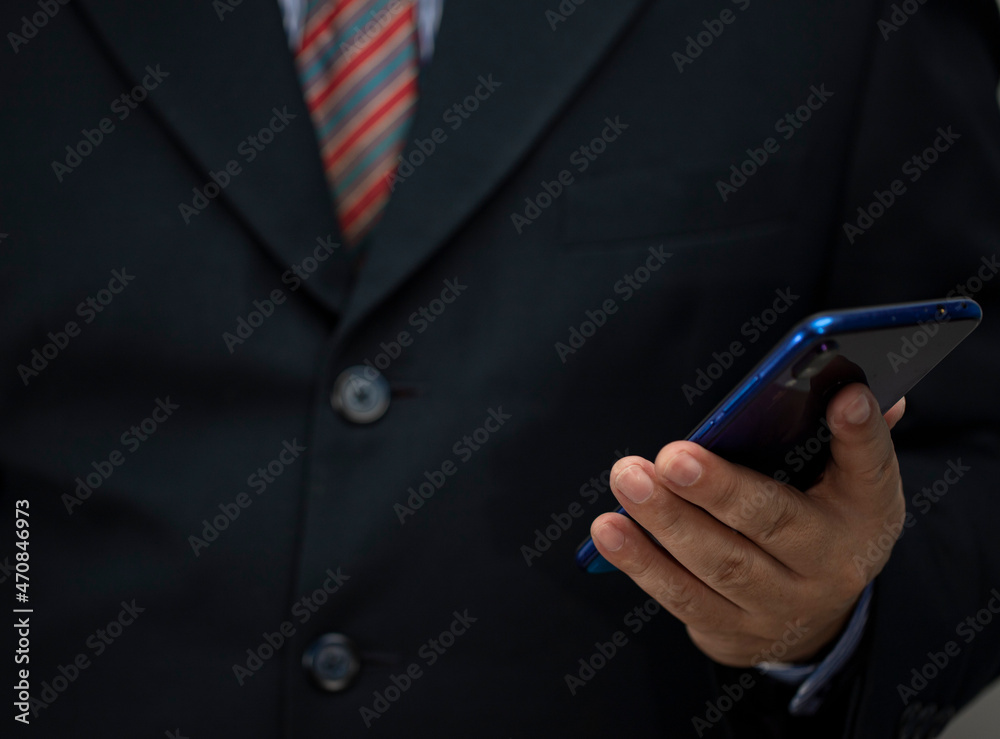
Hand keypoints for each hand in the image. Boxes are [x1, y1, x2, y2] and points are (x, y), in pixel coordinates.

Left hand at [590, 383, 906, 666]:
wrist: (810, 623)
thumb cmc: (819, 522)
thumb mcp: (847, 483)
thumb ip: (847, 435)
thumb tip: (851, 385)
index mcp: (865, 513)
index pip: (873, 467)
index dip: (863, 434)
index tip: (845, 397)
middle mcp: (829, 565)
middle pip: (772, 522)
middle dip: (718, 488)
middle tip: (672, 457)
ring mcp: (778, 606)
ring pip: (718, 562)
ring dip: (666, 520)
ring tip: (627, 478)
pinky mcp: (731, 630)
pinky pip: (682, 596)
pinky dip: (641, 562)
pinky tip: (609, 529)